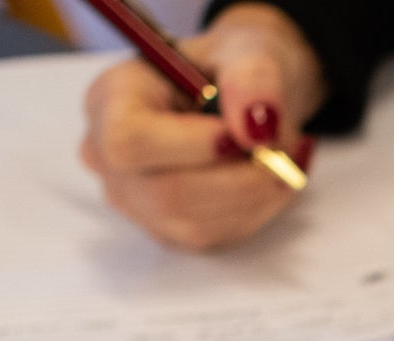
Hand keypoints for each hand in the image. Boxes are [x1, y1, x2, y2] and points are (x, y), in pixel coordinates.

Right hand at [79, 3, 324, 250]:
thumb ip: (253, 80)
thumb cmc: (234, 67)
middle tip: (285, 149)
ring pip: (198, 225)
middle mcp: (108, 156)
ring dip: (258, 196)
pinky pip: (218, 235)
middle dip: (242, 180)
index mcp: (110, 98)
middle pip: (166, 195)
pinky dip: (259, 209)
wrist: (245, 98)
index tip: (244, 136)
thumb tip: (257, 129)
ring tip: (283, 156)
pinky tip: (270, 177)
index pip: (130, 141)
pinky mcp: (169, 229)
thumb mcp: (249, 51)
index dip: (193, 147)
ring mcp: (135, 200)